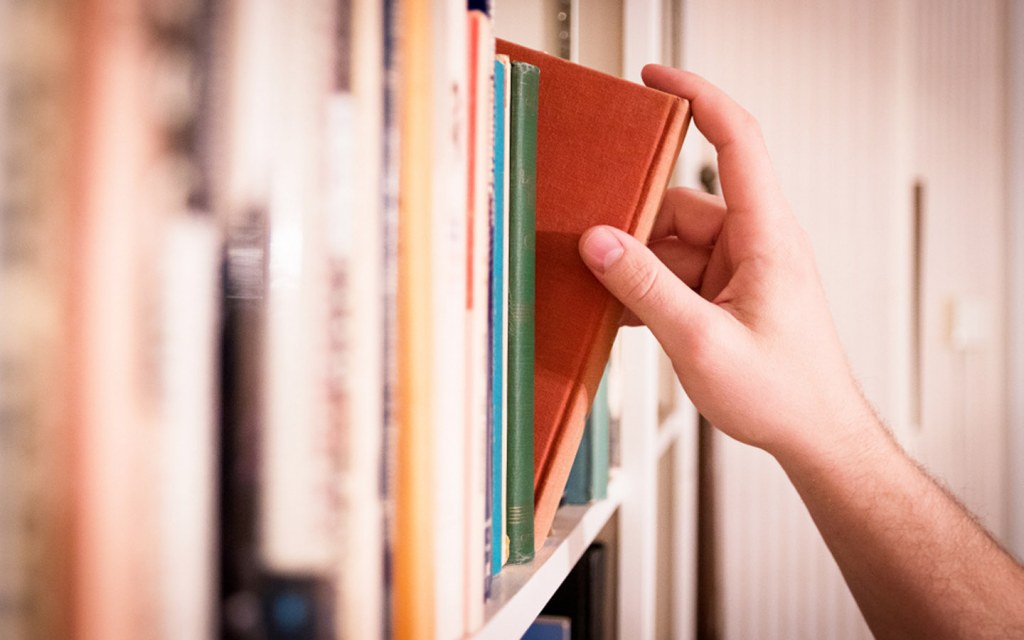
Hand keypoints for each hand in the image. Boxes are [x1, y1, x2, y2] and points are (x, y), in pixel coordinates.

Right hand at [579, 65, 871, 460]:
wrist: (814, 436)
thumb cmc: (783, 393)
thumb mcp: (700, 341)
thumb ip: (645, 287)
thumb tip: (599, 241)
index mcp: (765, 236)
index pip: (735, 141)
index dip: (696, 98)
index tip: (655, 78)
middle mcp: (753, 242)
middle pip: (680, 202)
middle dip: (635, 223)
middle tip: (593, 243)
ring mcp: (739, 268)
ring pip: (670, 242)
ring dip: (637, 266)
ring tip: (607, 295)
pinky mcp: (726, 292)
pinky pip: (676, 273)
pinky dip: (648, 287)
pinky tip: (625, 313)